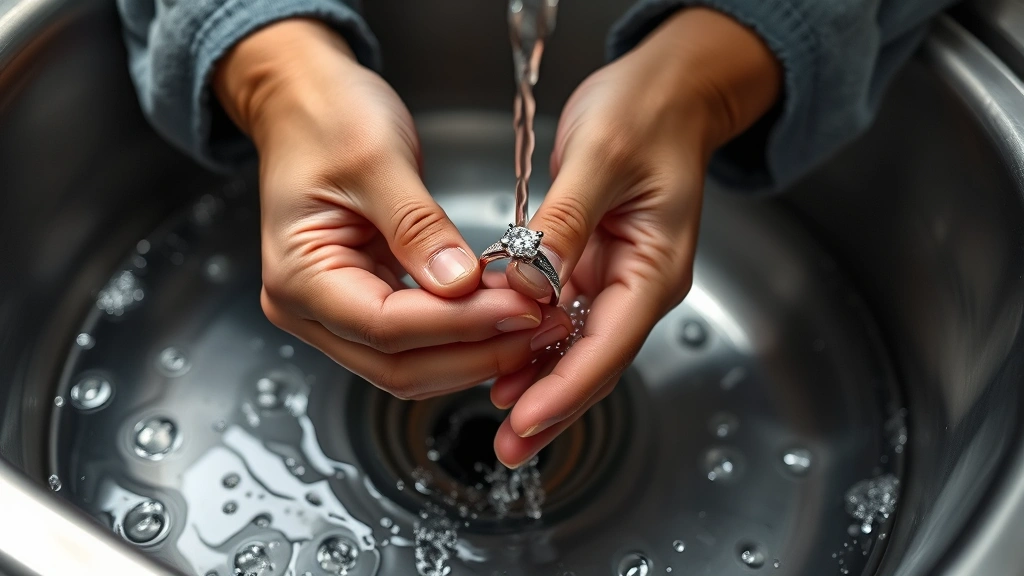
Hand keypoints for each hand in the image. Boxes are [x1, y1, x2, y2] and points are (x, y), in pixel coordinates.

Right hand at [215, 20, 571, 398]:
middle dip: (474, 354)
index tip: (518, 308)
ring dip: (475, 353)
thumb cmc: (323, 117)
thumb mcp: (376, 159)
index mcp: (298, 278)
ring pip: (411, 365)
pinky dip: (462, 335)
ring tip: (534, 324)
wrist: (302, 100)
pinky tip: (504, 316)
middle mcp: (309, 309)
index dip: (458, 326)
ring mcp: (336, 311)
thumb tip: (460, 284)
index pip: (385, 327)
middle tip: (539, 326)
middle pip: (398, 365)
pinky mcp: (366, 301)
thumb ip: (417, 227)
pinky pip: (417, 341)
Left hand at [492, 8, 781, 465]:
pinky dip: (535, 347)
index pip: (609, 345)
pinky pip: (563, 320)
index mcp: (654, 266)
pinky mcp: (593, 267)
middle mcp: (639, 284)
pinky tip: (505, 368)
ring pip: (577, 350)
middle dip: (553, 408)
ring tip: (501, 424)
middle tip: (510, 448)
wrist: (669, 92)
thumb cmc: (647, 113)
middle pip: (595, 363)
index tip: (526, 420)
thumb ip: (566, 223)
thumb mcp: (602, 158)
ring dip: (541, 387)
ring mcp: (616, 280)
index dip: (566, 389)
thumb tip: (531, 282)